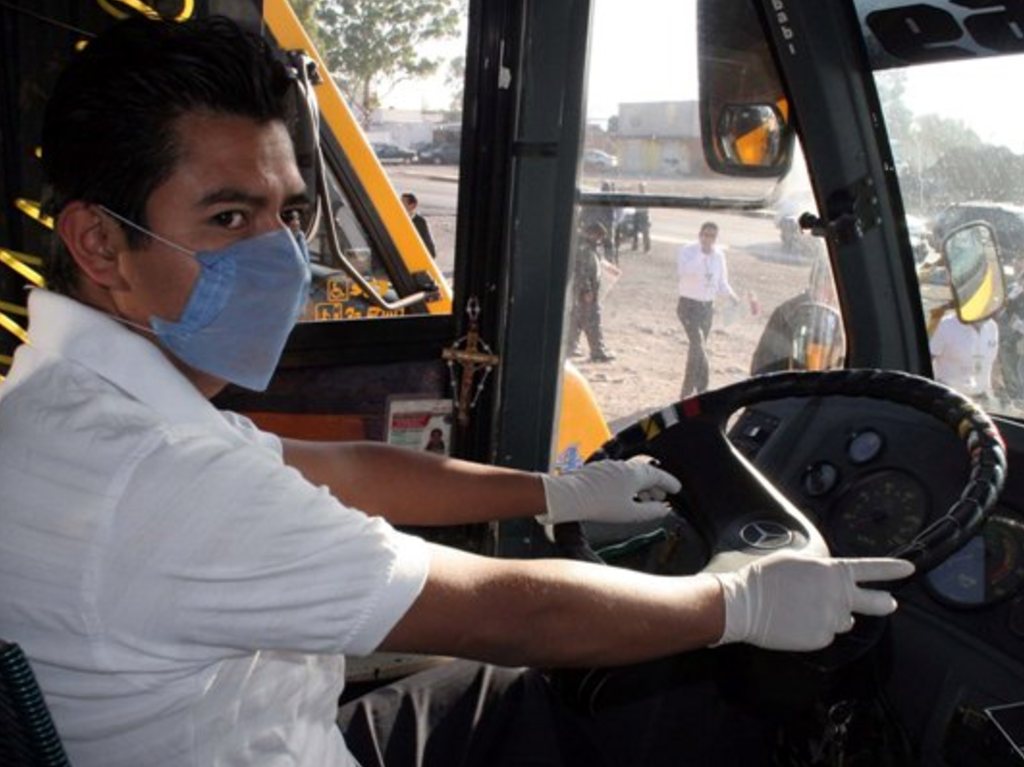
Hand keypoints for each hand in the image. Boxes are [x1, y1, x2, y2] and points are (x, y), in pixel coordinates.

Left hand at [538, 461, 681, 524]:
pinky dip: (627, 485)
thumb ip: (650, 511)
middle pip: (645, 474)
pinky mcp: (597, 471)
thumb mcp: (631, 514)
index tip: (676, 489)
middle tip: (661, 497)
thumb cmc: (600, 505)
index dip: (669, 483)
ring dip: (640, 486)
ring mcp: (609, 467)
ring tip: (643, 500)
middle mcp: (623, 466)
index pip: (658, 475)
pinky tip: (624, 496)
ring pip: (631, 475)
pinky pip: (619, 476)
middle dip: (655, 486)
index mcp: (635, 474)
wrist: (569, 496)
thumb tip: (663, 510)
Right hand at [711, 554, 914, 650]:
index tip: (910, 569)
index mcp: (833, 572)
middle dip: (885, 602)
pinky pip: (827, 634)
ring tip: (805, 608)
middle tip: (889, 603)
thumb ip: (821, 567)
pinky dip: (816, 629)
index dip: (893, 569)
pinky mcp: (821, 639)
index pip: (872, 569)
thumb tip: (829, 574)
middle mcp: (839, 596)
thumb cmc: (765, 577)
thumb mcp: (796, 560)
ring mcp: (832, 620)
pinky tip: (797, 621)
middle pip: (877, 602)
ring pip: (845, 621)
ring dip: (833, 616)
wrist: (745, 604)